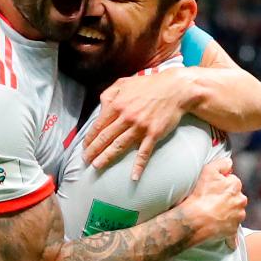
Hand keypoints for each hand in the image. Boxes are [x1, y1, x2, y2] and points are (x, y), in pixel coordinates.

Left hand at [82, 69, 196, 180]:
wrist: (175, 88)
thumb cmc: (149, 85)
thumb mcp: (124, 83)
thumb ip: (109, 95)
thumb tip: (100, 109)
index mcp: (117, 104)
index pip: (99, 125)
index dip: (90, 138)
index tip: (84, 146)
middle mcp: (126, 117)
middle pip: (105, 137)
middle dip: (93, 150)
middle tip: (85, 161)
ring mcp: (140, 127)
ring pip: (119, 146)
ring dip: (106, 157)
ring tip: (96, 166)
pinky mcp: (154, 134)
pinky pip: (144, 152)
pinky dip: (139, 165)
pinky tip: (133, 176)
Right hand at [177, 157, 245, 246]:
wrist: (196, 219)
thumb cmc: (201, 194)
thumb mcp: (209, 170)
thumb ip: (222, 163)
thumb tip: (230, 163)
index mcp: (235, 186)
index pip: (232, 181)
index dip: (222, 184)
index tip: (213, 188)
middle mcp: (240, 201)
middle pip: (235, 198)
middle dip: (227, 199)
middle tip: (212, 201)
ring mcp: (237, 217)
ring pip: (235, 214)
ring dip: (228, 214)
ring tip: (214, 215)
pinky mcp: (232, 231)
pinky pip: (232, 236)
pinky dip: (229, 238)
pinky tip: (224, 238)